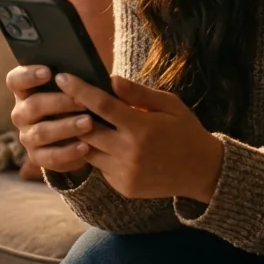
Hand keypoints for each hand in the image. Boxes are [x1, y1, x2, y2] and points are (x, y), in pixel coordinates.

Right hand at [7, 65, 93, 174]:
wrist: (77, 138)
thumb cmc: (75, 104)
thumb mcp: (75, 90)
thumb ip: (78, 80)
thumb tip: (98, 73)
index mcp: (25, 91)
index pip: (16, 80)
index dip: (28, 75)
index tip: (48, 71)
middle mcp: (21, 113)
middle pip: (33, 105)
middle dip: (59, 102)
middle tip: (82, 101)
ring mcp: (27, 136)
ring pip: (42, 132)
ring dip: (66, 127)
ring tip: (88, 123)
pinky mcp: (37, 157)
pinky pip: (50, 156)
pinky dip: (68, 152)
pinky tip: (85, 146)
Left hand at [56, 73, 224, 201]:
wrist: (202, 171)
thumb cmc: (185, 131)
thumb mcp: (169, 105)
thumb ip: (138, 93)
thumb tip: (110, 79)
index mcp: (142, 128)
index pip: (102, 105)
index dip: (79, 90)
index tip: (62, 77)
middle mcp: (130, 153)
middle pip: (86, 130)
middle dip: (70, 113)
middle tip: (60, 98)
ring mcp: (125, 173)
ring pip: (88, 151)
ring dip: (81, 135)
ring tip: (76, 118)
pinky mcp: (123, 187)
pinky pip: (100, 167)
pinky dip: (98, 153)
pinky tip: (102, 142)